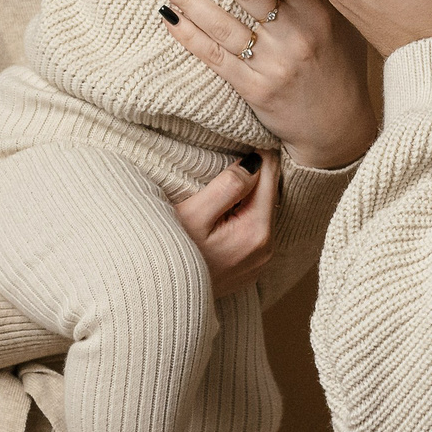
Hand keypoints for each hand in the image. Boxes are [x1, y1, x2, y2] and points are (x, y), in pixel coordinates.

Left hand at [152, 0, 375, 169]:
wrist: (340, 130)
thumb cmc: (340, 68)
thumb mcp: (342, 25)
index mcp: (318, 13)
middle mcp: (296, 36)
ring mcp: (273, 64)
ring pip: (221, 24)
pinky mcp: (255, 89)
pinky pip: (214, 57)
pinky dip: (188, 36)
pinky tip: (167, 16)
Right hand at [173, 149, 277, 299]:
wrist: (161, 295)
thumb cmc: (171, 252)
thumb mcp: (194, 213)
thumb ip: (228, 186)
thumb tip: (254, 162)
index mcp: (256, 231)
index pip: (270, 178)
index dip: (260, 153)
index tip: (250, 136)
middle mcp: (266, 249)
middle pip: (269, 195)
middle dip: (257, 173)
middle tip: (240, 148)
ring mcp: (261, 261)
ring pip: (263, 212)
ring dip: (250, 194)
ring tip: (232, 175)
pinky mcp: (251, 267)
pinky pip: (257, 230)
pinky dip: (247, 214)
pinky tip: (228, 207)